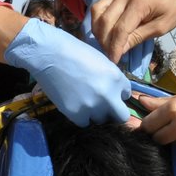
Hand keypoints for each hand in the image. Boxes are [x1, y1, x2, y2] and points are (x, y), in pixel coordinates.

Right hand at [3, 18, 130, 124]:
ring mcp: (92, 106)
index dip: (117, 93)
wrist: (48, 54)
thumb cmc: (74, 52)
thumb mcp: (101, 61)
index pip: (126, 95)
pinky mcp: (75, 114)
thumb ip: (112, 79)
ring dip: (95, 113)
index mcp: (116, 78)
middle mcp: (108, 95)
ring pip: (101, 120)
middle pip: (121, 117)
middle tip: (104, 107)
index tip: (108, 90)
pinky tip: (74, 104)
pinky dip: (81, 116)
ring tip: (83, 100)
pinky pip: (84, 123)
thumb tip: (117, 93)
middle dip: (114, 112)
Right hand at [92, 0, 175, 63]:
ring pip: (98, 11)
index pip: (120, 29)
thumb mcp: (161, 27)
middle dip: (104, 41)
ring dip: (98, 30)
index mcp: (140, 2)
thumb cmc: (175, 7)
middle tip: (109, 55)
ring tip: (106, 44)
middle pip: (105, 20)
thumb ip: (139, 37)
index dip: (115, 47)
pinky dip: (98, 19)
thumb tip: (120, 50)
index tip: (114, 61)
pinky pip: (101, 5)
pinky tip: (104, 31)